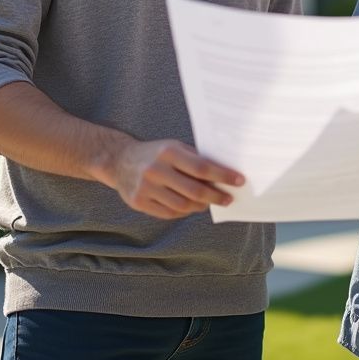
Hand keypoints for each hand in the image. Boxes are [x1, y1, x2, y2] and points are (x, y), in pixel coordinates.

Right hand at [108, 137, 245, 219]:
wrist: (119, 160)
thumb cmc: (155, 153)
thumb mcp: (174, 147)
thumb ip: (195, 158)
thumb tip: (224, 173)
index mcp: (168, 152)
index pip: (202, 167)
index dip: (223, 176)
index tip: (239, 181)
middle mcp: (156, 170)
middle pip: (194, 190)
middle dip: (216, 196)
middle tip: (228, 199)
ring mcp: (146, 188)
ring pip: (183, 205)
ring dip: (200, 206)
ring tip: (209, 203)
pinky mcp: (139, 202)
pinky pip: (169, 213)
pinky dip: (184, 212)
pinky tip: (191, 207)